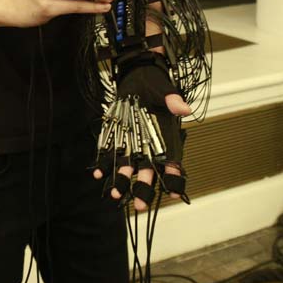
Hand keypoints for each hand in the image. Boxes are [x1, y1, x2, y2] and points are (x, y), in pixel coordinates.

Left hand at [92, 57, 191, 209]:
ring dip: (122, 182)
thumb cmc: (154, 85)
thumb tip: (184, 109)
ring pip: (128, 170)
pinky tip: (98, 173)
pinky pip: (109, 157)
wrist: (135, 76)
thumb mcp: (164, 90)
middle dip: (144, 190)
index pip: (173, 164)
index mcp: (165, 140)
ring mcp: (131, 145)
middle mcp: (148, 148)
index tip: (172, 192)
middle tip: (141, 205)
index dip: (174, 179)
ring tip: (116, 194)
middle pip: (148, 174)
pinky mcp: (116, 140)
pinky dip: (103, 166)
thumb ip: (172, 100)